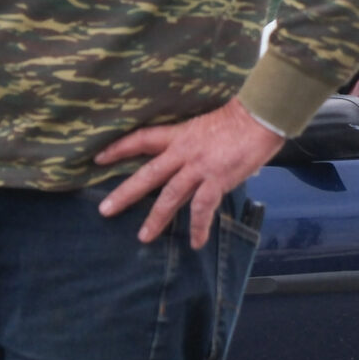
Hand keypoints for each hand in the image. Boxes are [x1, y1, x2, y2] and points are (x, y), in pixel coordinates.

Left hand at [96, 99, 282, 247]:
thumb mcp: (208, 123)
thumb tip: (199, 154)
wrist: (260, 117)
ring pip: (170, 196)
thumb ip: (198, 141)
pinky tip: (196, 243)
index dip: (119, 148)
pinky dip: (198, 227)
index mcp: (180, 135)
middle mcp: (184, 152)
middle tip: (105, 210)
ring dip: (156, 218)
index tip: (98, 158)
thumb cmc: (240, 116)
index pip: (142, 140)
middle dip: (125, 193)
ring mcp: (199, 168)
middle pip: (148, 175)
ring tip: (143, 237)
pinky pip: (203, 208)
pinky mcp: (216, 180)